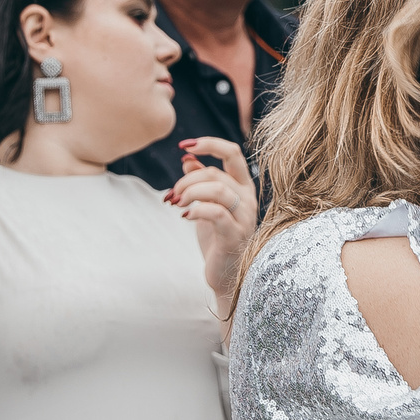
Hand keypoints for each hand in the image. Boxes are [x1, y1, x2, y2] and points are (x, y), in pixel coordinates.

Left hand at [169, 138, 259, 295]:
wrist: (225, 275)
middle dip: (188, 180)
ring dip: (190, 193)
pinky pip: (216, 213)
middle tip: (172, 195)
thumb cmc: (216, 239)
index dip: (209, 144)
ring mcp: (244, 217)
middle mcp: (248, 199)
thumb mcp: (206, 205)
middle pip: (216, 173)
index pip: (232, 153)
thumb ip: (201, 181)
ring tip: (176, 204)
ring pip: (217, 189)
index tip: (183, 146)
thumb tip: (188, 159)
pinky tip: (185, 217)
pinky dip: (196, 210)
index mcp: (242, 187)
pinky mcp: (235, 235)